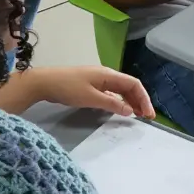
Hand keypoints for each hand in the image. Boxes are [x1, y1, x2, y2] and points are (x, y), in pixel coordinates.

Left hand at [24, 65, 154, 118]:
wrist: (44, 82)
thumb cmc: (68, 88)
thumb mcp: (91, 98)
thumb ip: (111, 104)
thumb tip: (130, 111)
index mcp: (108, 75)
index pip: (133, 84)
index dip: (144, 98)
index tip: (149, 114)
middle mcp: (106, 75)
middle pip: (129, 87)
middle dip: (139, 101)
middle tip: (146, 118)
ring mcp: (98, 80)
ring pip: (120, 90)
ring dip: (130, 102)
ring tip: (137, 116)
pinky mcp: (91, 86)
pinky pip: (111, 93)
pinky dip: (119, 102)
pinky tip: (120, 110)